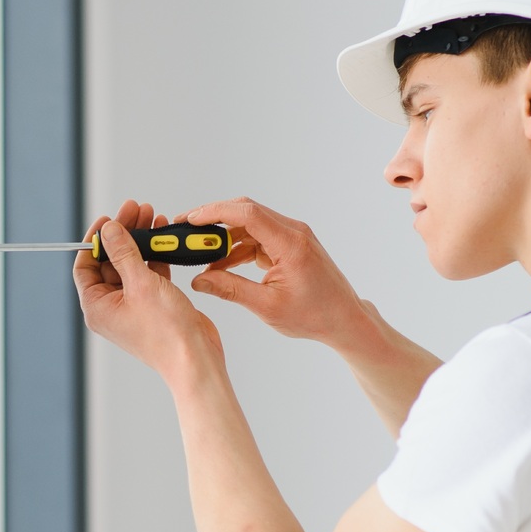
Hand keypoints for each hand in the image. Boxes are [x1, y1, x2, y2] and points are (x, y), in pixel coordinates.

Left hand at [75, 199, 224, 383]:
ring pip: (131, 264)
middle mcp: (112, 307)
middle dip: (123, 233)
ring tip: (150, 216)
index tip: (107, 219)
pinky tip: (162, 236)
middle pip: (110, 261)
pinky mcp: (154, 304)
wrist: (196, 357)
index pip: (85, 266)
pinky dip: (155, 255)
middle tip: (134, 209)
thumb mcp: (140, 284)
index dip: (94, 240)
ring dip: (140, 240)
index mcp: (98, 307)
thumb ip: (124, 253)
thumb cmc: (166, 333)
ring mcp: (134, 305)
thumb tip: (110, 231)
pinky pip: (149, 273)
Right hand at [181, 197, 375, 352]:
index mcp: (290, 244)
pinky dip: (238, 247)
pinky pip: (258, 237)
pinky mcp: (290, 244)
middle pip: (246, 212)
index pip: (248, 213)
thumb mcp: (267, 306)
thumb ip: (230, 290)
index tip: (190, 219)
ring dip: (225, 236)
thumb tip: (198, 281)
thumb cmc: (314, 315)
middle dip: (214, 219)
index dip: (215, 212)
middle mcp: (293, 232)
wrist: (343, 319)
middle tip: (186, 230)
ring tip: (200, 253)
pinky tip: (222, 264)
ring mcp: (293, 236)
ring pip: (250, 224)